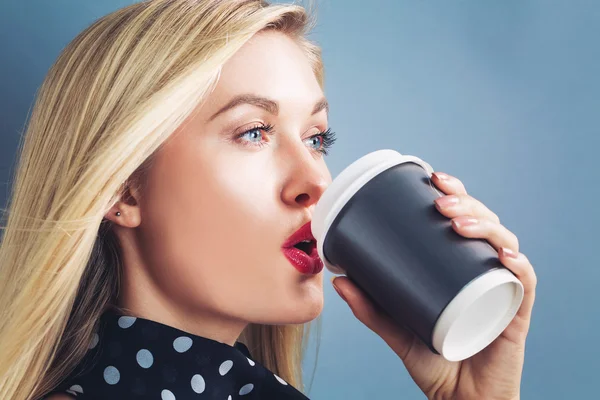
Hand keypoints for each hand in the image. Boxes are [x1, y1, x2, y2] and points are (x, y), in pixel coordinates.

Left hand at [331, 171, 536, 399]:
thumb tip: (338, 277)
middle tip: (440, 199)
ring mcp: (500, 289)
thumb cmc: (435, 361)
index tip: (432, 178)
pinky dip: (518, 265)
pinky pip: (524, 283)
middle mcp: (484, 271)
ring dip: (484, 225)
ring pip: (504, 243)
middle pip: (484, 224)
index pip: (464, 220)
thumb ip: (371, 307)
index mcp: (461, 267)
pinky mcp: (514, 313)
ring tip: (457, 221)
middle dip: (465, 203)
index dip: (454, 194)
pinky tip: (503, 255)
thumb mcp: (397, 329)